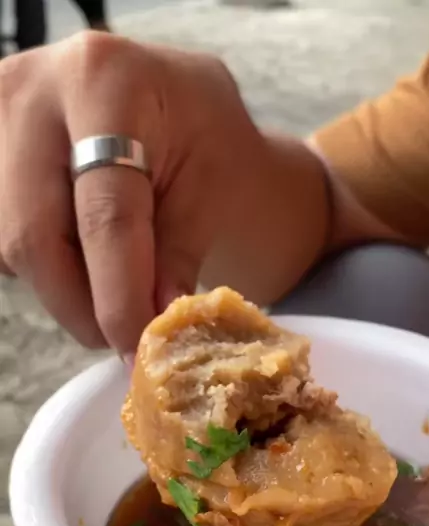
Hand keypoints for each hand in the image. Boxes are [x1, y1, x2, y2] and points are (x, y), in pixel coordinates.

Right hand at [0, 32, 326, 353]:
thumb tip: (155, 324)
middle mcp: (30, 89)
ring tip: (111, 285)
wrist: (169, 101)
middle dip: (79, 305)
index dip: (118, 294)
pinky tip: (79, 252)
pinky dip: (41, 264)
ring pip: (9, 245)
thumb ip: (179, 254)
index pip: (103, 213)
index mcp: (104, 81)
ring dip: (61, 288)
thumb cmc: (201, 138)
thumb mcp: (212, 186)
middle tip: (120, 337)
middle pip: (33, 235)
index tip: (134, 345)